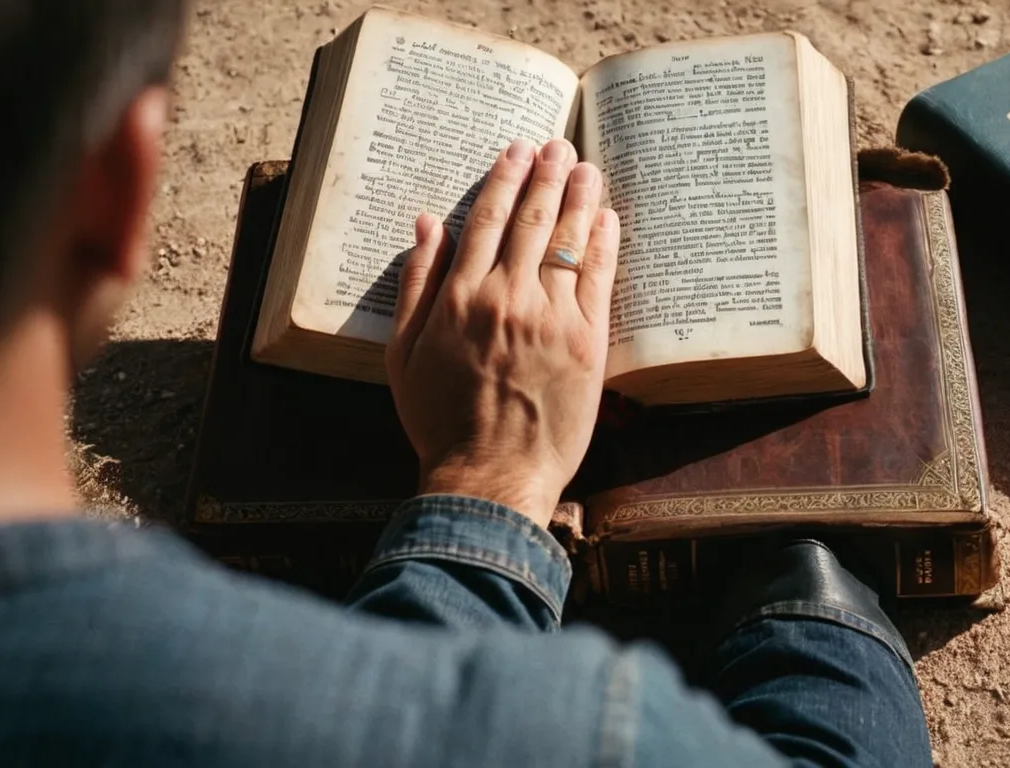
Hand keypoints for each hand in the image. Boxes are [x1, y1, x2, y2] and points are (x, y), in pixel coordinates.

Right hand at [386, 138, 618, 528]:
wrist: (489, 475)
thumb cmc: (439, 420)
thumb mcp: (402, 353)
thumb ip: (415, 283)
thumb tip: (429, 223)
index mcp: (460, 296)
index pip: (488, 219)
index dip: (505, 179)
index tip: (517, 150)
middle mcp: (507, 297)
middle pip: (533, 220)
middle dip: (548, 176)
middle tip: (559, 146)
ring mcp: (552, 319)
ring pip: (569, 241)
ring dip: (580, 198)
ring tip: (587, 168)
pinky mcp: (588, 343)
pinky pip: (598, 280)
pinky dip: (603, 243)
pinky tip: (607, 218)